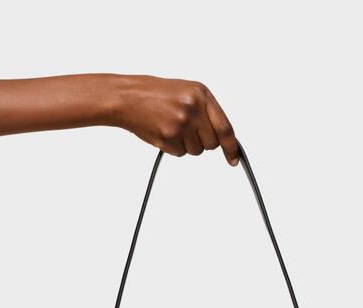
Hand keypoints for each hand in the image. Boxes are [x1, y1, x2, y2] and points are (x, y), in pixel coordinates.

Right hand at [111, 75, 239, 164]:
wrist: (128, 97)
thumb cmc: (155, 94)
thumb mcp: (187, 93)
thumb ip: (206, 111)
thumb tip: (223, 137)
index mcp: (201, 94)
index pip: (225, 127)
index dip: (231, 147)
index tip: (234, 159)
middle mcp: (194, 108)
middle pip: (211, 143)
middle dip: (202, 142)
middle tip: (186, 129)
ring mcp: (182, 123)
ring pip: (196, 150)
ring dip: (186, 144)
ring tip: (172, 126)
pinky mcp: (169, 137)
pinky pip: (180, 153)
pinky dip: (173, 147)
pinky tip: (163, 131)